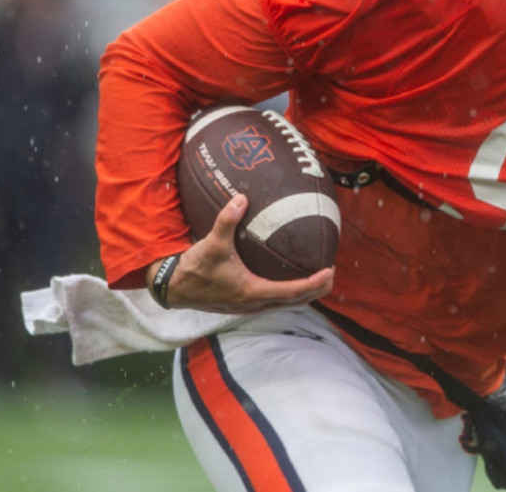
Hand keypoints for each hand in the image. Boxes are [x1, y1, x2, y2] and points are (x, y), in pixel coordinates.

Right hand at [147, 193, 333, 313]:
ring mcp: (250, 306)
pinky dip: (289, 291)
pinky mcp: (244, 304)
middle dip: (317, 289)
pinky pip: (275, 300)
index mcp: (252, 291)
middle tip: (332, 271)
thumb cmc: (194, 268)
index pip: (292, 291)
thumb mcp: (211, 243)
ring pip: (286, 303)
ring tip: (319, 275)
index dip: (314, 282)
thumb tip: (241, 197)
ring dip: (305, 292)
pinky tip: (291, 276)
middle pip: (296, 301)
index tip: (330, 270)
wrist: (173, 288)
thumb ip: (226, 220)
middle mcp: (255, 303)